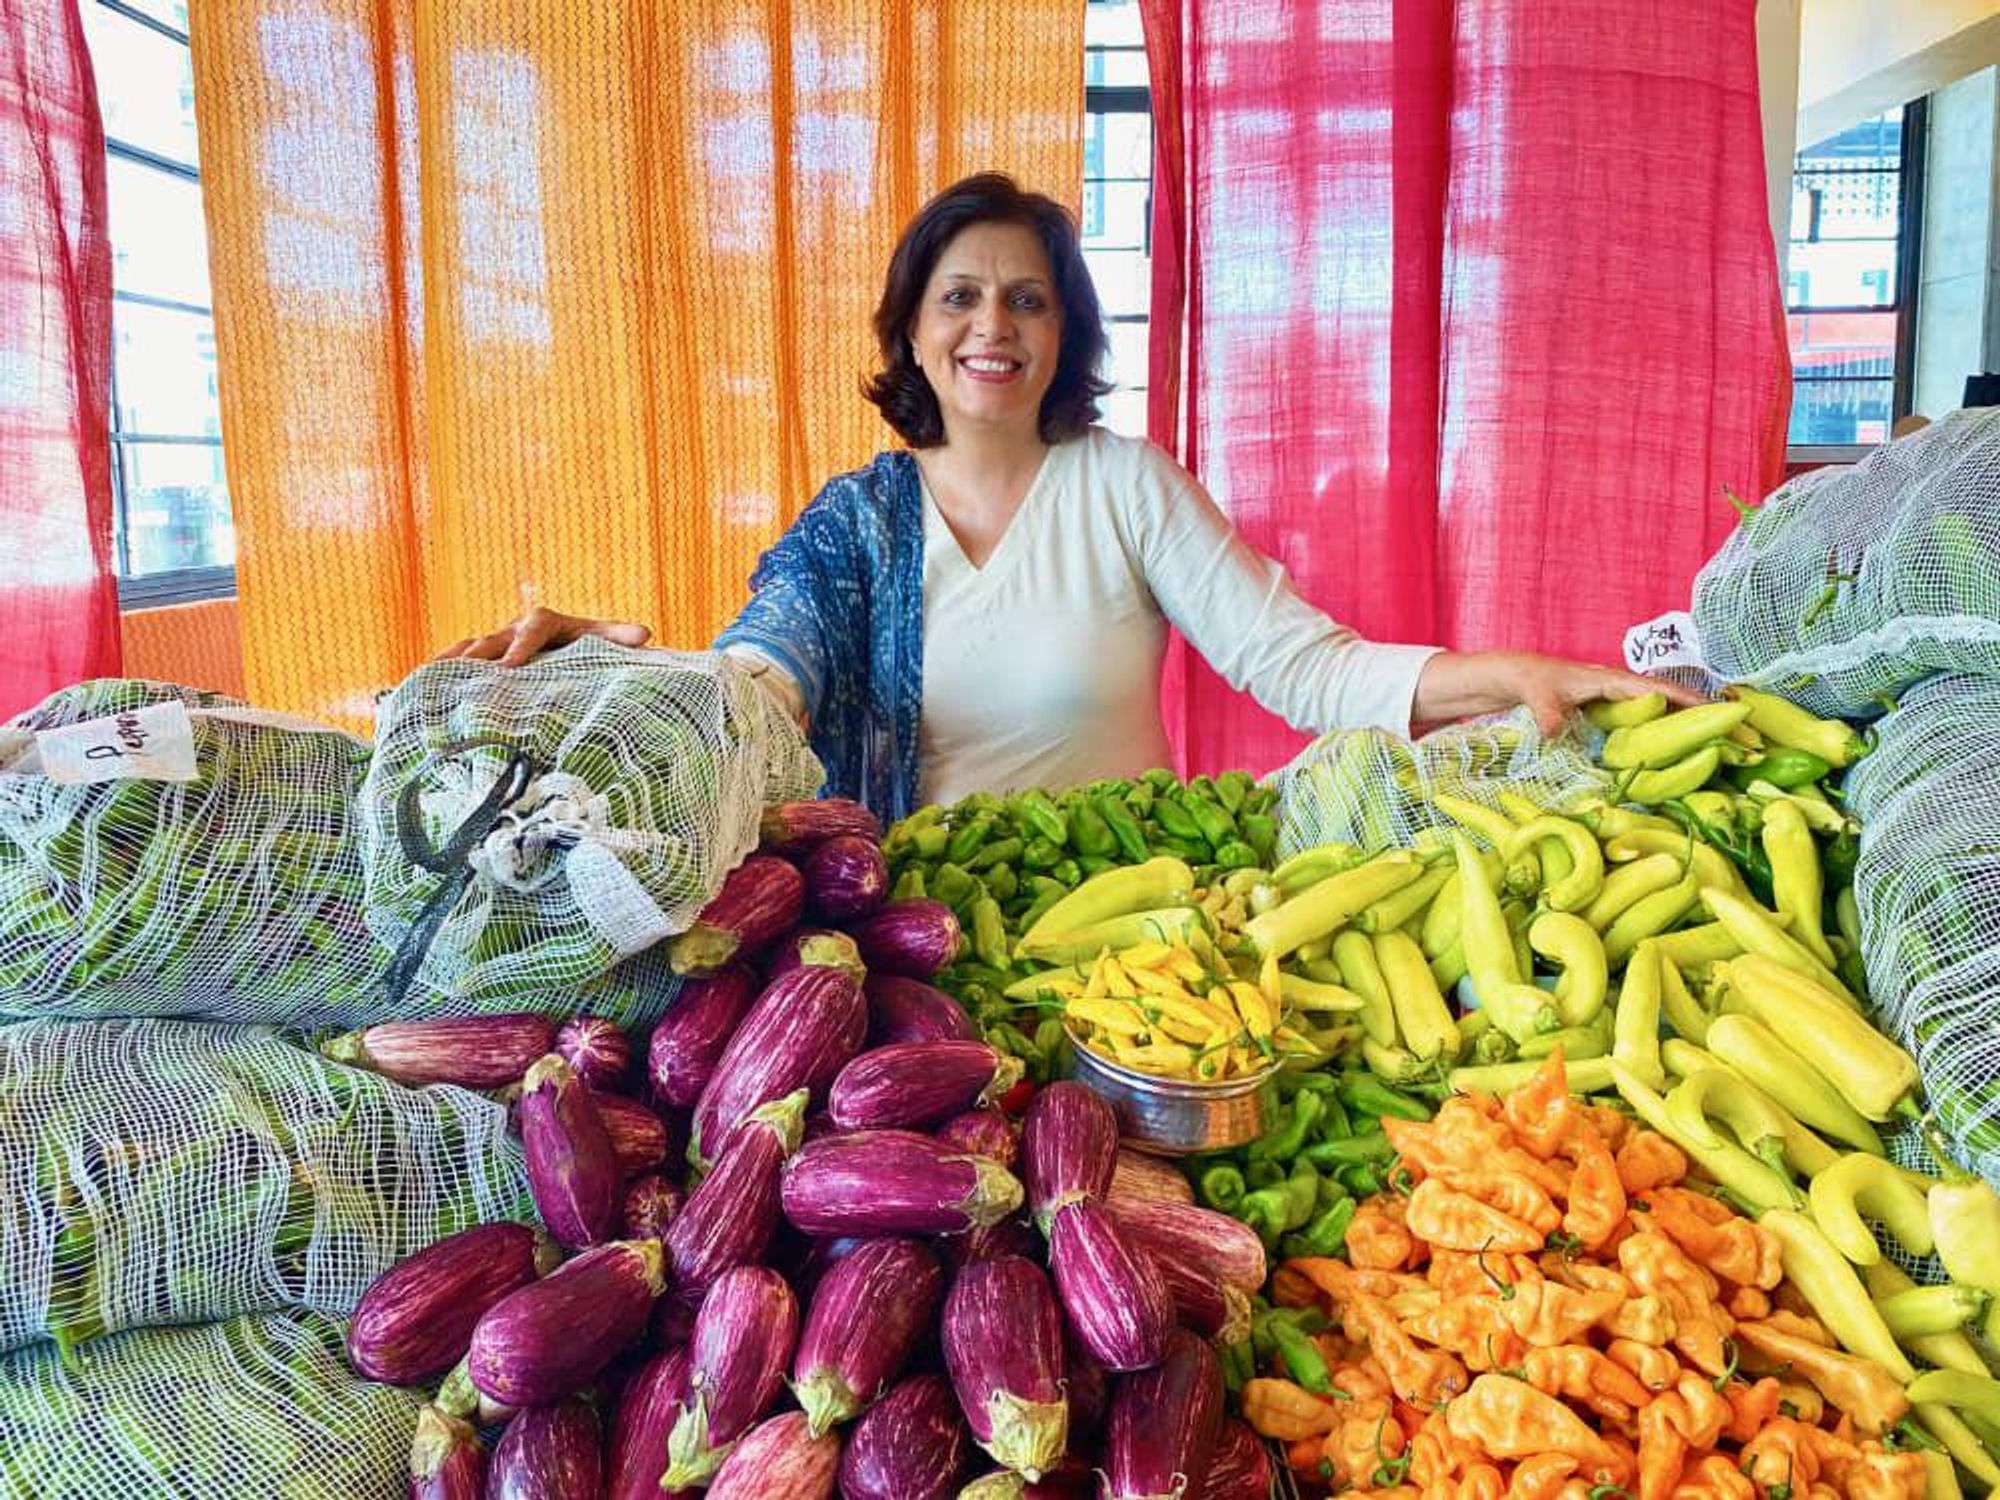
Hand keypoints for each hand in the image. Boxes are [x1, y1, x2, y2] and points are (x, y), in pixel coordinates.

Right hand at [435, 606, 652, 666]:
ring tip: (428, 681)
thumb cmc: (588, 646)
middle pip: (494, 638)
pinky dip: (437, 674)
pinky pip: (456, 664)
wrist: (570, 647)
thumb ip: (619, 637)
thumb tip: (644, 633)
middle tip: (470, 678)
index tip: (511, 667)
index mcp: (546, 622)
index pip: (535, 627)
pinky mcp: (480, 660)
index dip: (521, 645)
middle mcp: (514, 630)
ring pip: (468, 650)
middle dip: (482, 657)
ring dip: (450, 664)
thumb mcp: (604, 640)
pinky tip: (416, 689)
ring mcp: (493, 644)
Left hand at [1413, 650, 1706, 736]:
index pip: (1653, 689)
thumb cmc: (1523, 678)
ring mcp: (1613, 700)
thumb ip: (1546, 711)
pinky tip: (1681, 753)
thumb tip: (1555, 732)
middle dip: (1703, 713)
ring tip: (1725, 745)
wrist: (1507, 675)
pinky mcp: (1606, 713)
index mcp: (1605, 679)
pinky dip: (1665, 733)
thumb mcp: (1532, 693)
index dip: (1685, 699)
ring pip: (1659, 711)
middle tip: (1740, 734)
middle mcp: (1616, 687)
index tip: (1718, 710)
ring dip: (1689, 725)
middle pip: (1667, 699)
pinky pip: (1643, 722)